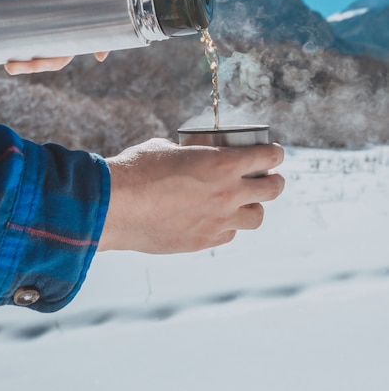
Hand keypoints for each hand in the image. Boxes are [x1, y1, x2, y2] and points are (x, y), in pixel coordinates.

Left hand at [0, 0, 107, 73]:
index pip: (87, 22)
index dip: (99, 40)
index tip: (100, 55)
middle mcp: (51, 16)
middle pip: (63, 48)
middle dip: (52, 62)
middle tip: (32, 64)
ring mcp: (32, 27)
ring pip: (42, 54)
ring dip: (32, 67)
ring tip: (10, 67)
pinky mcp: (13, 33)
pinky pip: (22, 54)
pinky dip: (19, 64)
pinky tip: (6, 64)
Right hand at [98, 139, 284, 253]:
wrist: (115, 205)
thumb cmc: (136, 171)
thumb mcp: (165, 149)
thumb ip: (188, 153)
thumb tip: (190, 154)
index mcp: (221, 163)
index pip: (267, 156)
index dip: (275, 153)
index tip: (274, 153)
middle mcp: (227, 193)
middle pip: (272, 190)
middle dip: (274, 182)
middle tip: (269, 179)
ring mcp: (217, 221)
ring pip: (256, 217)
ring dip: (252, 207)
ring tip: (241, 203)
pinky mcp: (203, 241)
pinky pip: (228, 234)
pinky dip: (226, 225)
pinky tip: (212, 219)